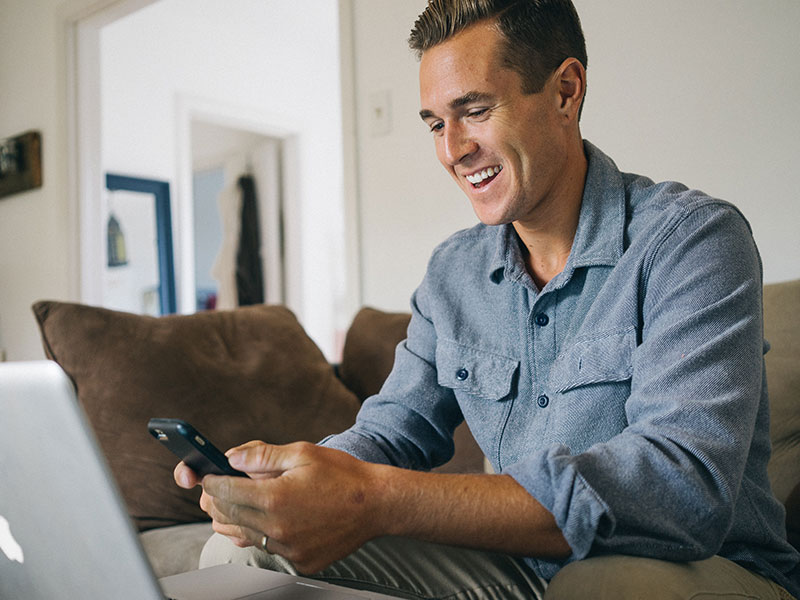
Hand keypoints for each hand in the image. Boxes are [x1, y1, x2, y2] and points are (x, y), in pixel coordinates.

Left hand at [176, 441, 384, 573]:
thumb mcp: (302, 453)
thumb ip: (262, 456)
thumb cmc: (343, 475)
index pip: (224, 492)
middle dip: (215, 501)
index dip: (210, 482)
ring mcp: (288, 548)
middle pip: (227, 517)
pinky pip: (268, 549)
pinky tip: (267, 520)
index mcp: (275, 497)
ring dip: (233, 520)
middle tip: (215, 489)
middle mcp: (278, 527)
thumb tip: (231, 458)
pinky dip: (261, 534)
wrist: (377, 504)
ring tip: (236, 504)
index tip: (206, 476)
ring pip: (243, 537)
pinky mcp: (299, 560)